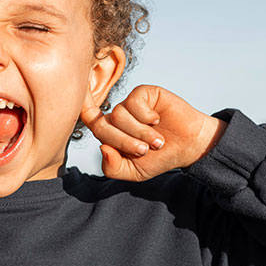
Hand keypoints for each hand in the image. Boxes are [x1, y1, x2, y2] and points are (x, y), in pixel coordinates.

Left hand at [80, 84, 226, 180]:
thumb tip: (102, 148)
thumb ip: (113, 167)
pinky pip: (133, 103)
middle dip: (123, 142)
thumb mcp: (134, 172)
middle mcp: (116, 116)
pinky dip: (145, 116)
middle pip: (102, 125)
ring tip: (157, 141)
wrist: (189, 147)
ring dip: (139, 133)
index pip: (88, 119)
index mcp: (110, 132)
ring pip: (119, 115)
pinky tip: (157, 120)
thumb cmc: (160, 158)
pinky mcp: (144, 93)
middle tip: (144, 151)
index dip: (79, 110)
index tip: (76, 103)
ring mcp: (129, 103)